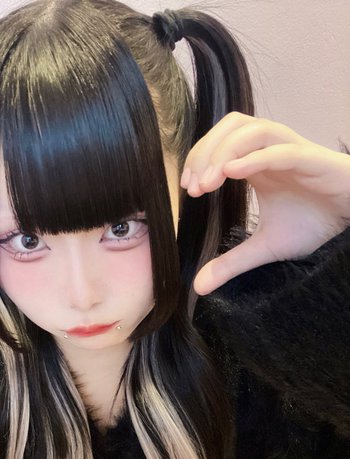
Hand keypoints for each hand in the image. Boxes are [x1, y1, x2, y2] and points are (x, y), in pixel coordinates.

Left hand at [181, 112, 349, 294]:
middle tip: (194, 186)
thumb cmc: (315, 224)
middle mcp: (272, 150)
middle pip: (232, 126)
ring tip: (209, 183)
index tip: (189, 189)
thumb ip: (232, 263)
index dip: (199, 158)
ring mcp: (292, 151)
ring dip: (225, 151)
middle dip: (206, 151)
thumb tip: (199, 287)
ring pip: (254, 130)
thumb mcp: (265, 247)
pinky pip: (281, 151)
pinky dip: (254, 158)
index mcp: (257, 163)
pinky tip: (232, 173)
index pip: (220, 142)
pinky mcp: (313, 160)